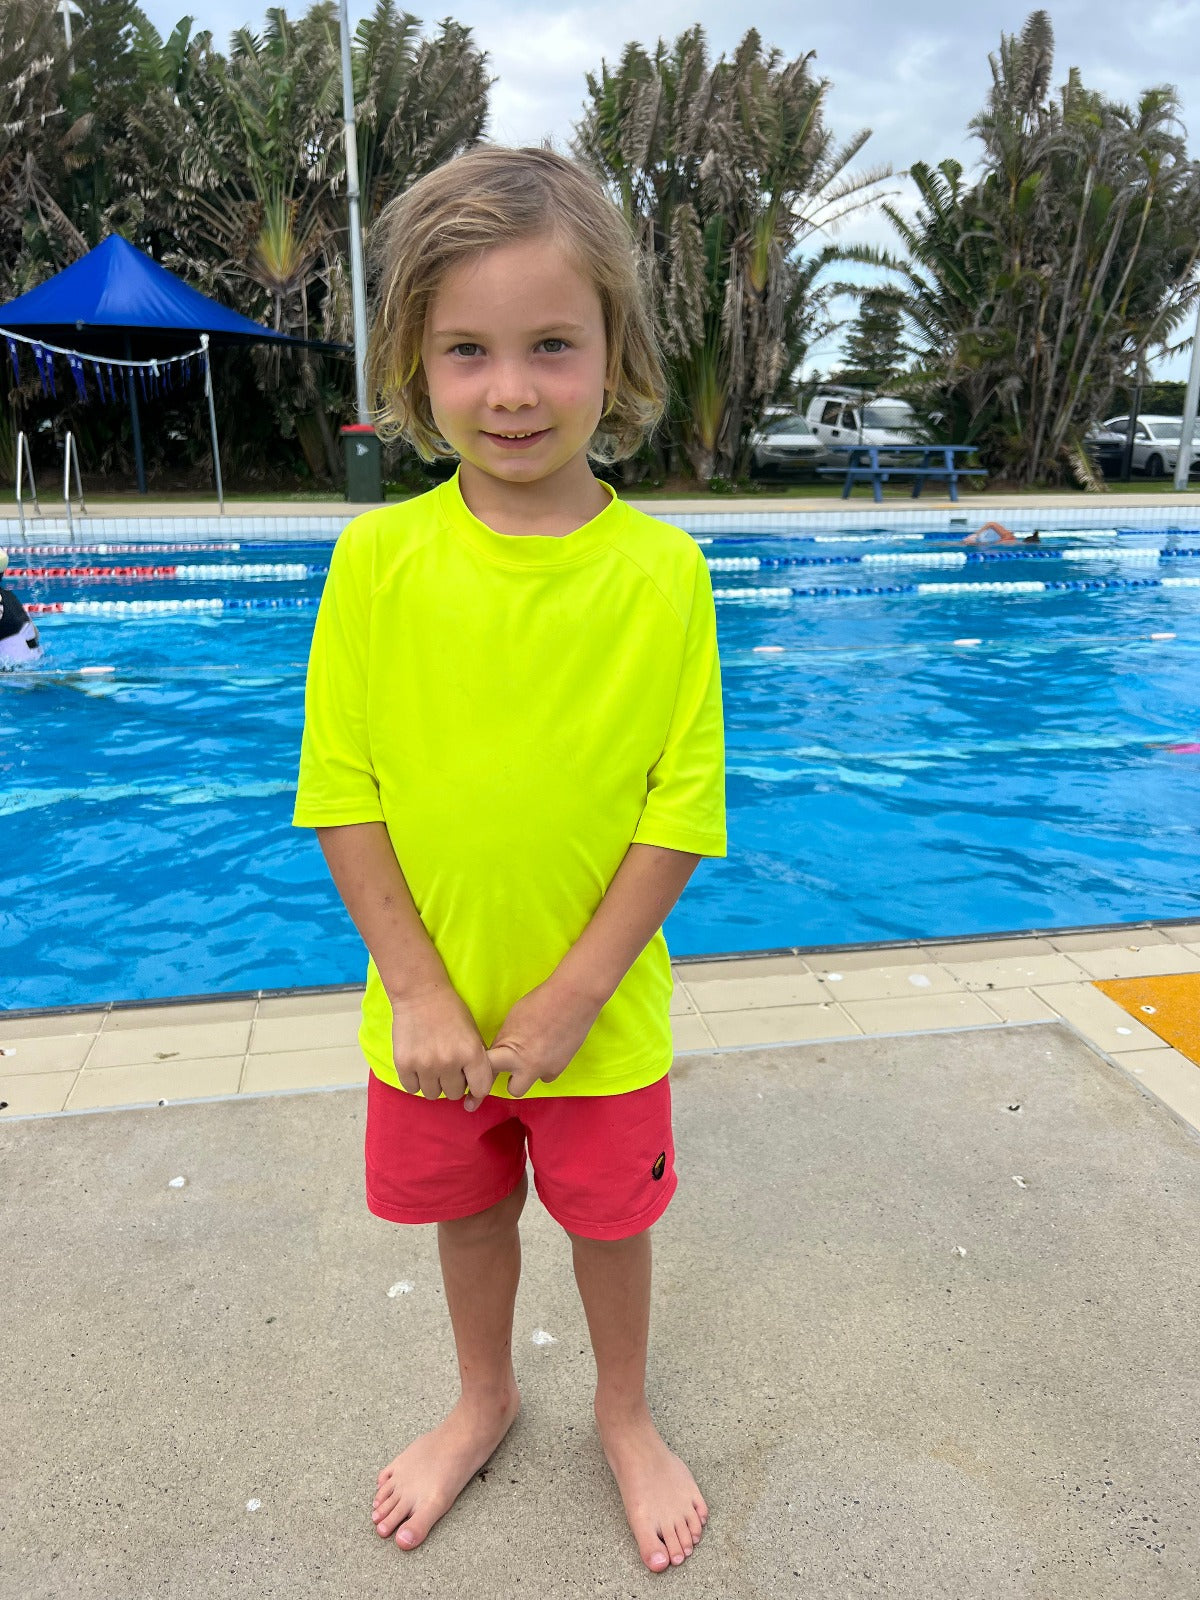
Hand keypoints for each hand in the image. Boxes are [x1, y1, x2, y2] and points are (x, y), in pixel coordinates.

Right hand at [389, 982, 492, 1103]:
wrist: (420, 993)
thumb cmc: (450, 1011)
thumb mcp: (473, 1034)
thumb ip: (477, 1061)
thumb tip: (476, 1087)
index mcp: (472, 1053)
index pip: (480, 1090)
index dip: (476, 1088)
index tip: (470, 1082)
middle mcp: (449, 1062)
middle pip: (454, 1094)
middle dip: (453, 1083)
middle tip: (448, 1067)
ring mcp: (425, 1065)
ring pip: (432, 1094)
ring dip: (434, 1083)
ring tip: (432, 1066)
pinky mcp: (404, 1064)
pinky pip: (412, 1088)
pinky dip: (415, 1081)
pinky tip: (418, 1066)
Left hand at [480, 978, 601, 1103]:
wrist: (573, 998)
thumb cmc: (541, 1001)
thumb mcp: (513, 1019)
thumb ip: (506, 1039)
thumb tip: (502, 1048)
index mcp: (509, 1048)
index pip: (488, 1069)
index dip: (483, 1071)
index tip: (480, 1079)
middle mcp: (525, 1064)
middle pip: (511, 1089)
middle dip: (509, 1080)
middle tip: (510, 1069)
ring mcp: (545, 1068)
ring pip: (531, 1084)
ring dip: (528, 1075)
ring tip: (532, 1055)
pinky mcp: (561, 1067)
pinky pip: (547, 1076)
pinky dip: (545, 1067)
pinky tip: (548, 1051)